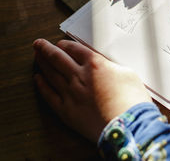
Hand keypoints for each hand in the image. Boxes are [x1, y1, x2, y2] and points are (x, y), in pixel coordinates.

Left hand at [33, 39, 151, 141]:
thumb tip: (108, 67)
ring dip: (42, 63)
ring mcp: (70, 93)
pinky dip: (42, 85)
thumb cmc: (132, 101)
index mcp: (95, 64)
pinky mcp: (66, 111)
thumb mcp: (128, 74)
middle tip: (38, 44)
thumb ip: (112, 67)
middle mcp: (79, 76)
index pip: (75, 49)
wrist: (128, 125)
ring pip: (51, 74)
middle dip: (46, 49)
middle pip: (58, 58)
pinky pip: (49, 95)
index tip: (60, 43)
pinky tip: (37, 79)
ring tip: (36, 56)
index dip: (65, 45)